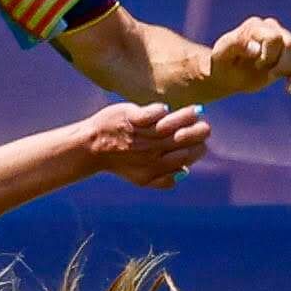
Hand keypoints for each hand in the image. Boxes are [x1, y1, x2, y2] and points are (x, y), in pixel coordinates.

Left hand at [85, 102, 209, 190]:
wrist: (90, 147)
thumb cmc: (119, 160)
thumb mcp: (141, 179)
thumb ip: (163, 180)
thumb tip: (186, 172)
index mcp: (158, 168)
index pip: (193, 152)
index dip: (200, 143)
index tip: (197, 137)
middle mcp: (152, 152)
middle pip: (188, 137)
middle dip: (198, 129)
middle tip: (196, 124)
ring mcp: (142, 135)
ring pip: (176, 123)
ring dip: (185, 116)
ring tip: (187, 113)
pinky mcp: (132, 118)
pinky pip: (156, 112)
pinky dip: (161, 110)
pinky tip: (162, 111)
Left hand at [205, 16, 290, 97]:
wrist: (227, 73)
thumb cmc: (222, 62)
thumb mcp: (222, 55)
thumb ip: (236, 46)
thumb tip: (256, 48)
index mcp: (255, 26)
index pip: (274, 37)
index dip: (270, 53)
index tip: (259, 65)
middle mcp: (272, 29)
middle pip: (290, 44)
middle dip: (283, 64)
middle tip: (269, 75)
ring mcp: (284, 40)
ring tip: (289, 89)